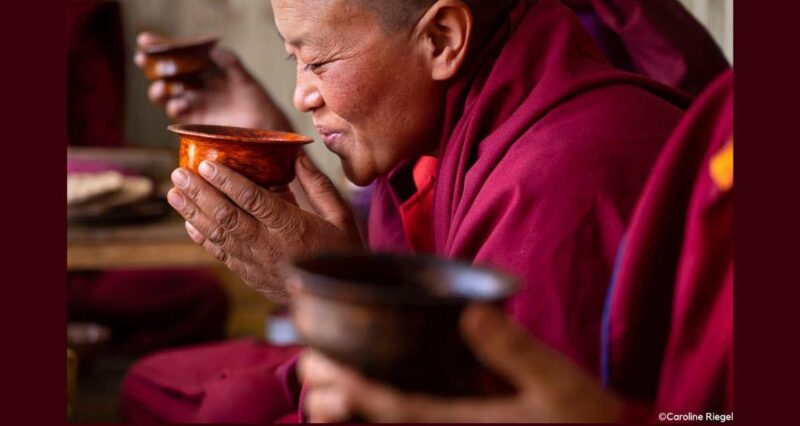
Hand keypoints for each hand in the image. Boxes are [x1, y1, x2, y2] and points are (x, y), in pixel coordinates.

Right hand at [134, 32, 291, 130]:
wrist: (266, 131)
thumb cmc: (260, 104)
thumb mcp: (246, 82)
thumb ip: (232, 66)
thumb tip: (215, 50)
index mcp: (208, 71)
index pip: (181, 56)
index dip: (162, 48)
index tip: (146, 40)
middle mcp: (198, 86)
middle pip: (168, 74)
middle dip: (153, 66)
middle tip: (143, 58)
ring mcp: (195, 104)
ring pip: (168, 94)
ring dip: (159, 89)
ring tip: (160, 87)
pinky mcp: (196, 122)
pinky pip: (179, 112)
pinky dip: (175, 106)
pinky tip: (178, 103)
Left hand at [167, 153, 362, 302]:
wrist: (337, 298)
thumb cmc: (341, 251)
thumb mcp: (340, 215)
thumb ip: (318, 185)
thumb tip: (296, 155)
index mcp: (294, 228)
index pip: (255, 201)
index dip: (228, 182)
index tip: (208, 164)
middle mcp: (270, 246)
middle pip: (227, 217)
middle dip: (200, 193)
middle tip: (180, 173)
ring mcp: (257, 263)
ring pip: (218, 236)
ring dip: (193, 213)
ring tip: (174, 193)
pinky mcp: (250, 274)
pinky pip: (221, 254)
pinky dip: (202, 237)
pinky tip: (188, 221)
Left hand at [300, 304, 623, 422]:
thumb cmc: (585, 423)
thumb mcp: (559, 385)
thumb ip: (516, 352)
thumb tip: (473, 313)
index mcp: (463, 424)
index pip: (393, 407)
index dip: (349, 387)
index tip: (317, 362)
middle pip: (377, 424)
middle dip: (335, 400)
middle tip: (303, 369)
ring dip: (350, 410)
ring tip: (319, 384)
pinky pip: (413, 421)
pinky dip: (381, 411)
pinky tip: (367, 396)